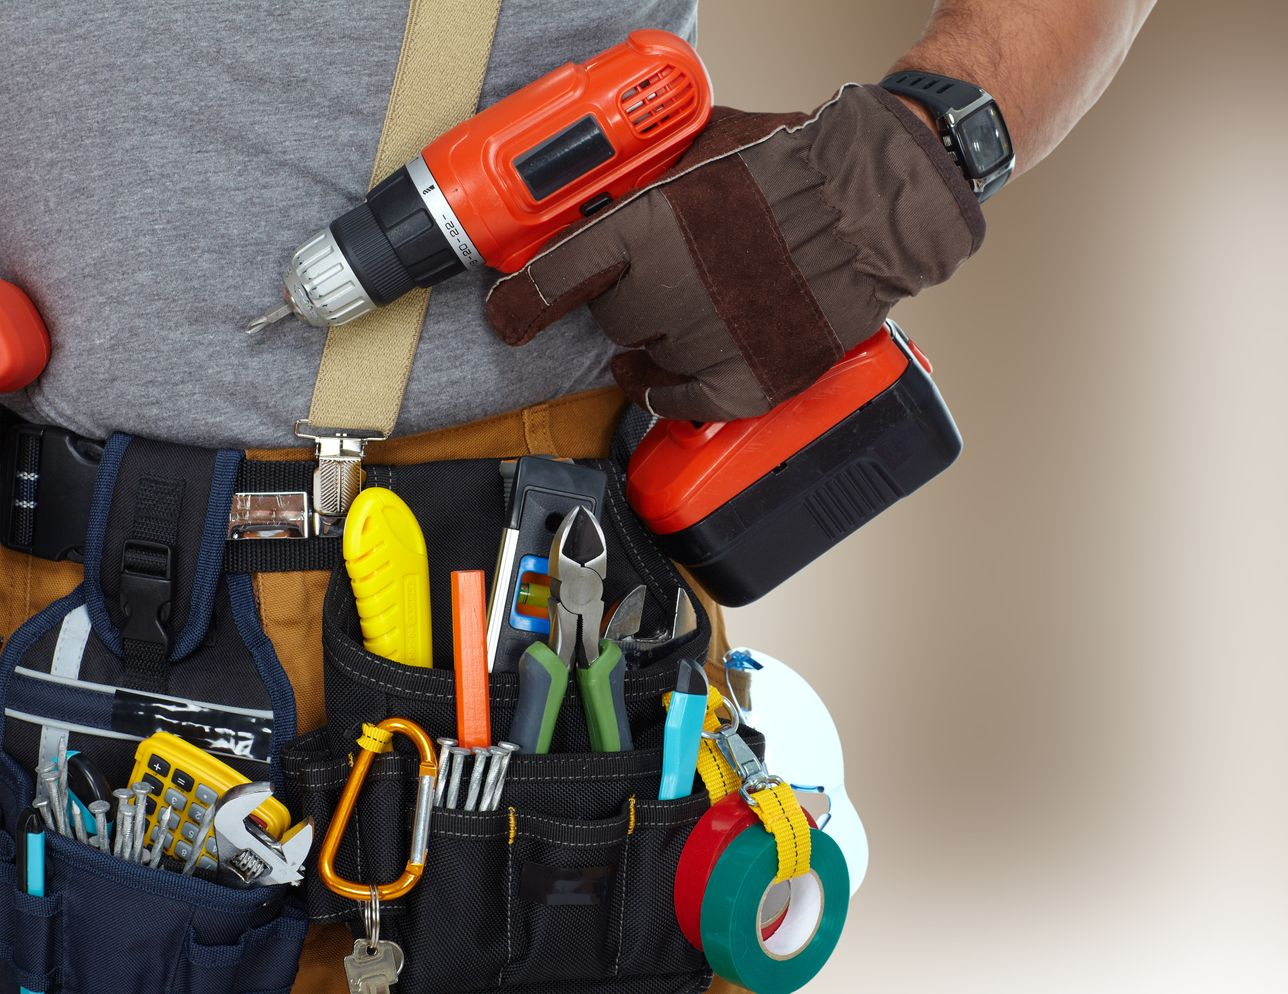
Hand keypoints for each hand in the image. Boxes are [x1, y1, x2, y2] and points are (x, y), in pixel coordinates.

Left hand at [485, 85, 983, 421]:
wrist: (876, 205)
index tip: (506, 315)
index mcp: (654, 225)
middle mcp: (675, 288)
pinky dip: (675, 390)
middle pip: (608, 317)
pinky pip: (682, 402)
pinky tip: (684, 370)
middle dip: (622, 300)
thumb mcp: (702, 146)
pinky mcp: (749, 380)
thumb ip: (641, 178)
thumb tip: (595, 199)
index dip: (520, 303)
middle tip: (653, 281)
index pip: (556, 279)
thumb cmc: (794, 165)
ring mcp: (712, 341)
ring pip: (644, 359)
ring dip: (652, 341)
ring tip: (681, 317)